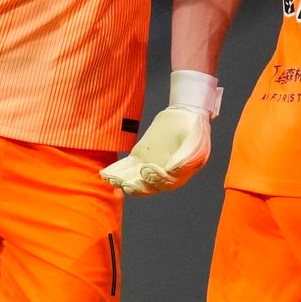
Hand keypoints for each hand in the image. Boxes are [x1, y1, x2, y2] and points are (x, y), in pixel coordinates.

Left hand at [101, 71, 220, 195]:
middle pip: (147, 187)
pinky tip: (105, 173)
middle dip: (135, 187)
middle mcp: (163, 175)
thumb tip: (170, 171)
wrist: (185, 113)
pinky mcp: (138, 157)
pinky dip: (115, 171)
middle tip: (126, 184)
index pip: (164, 183)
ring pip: (133, 179)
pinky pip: (125, 167)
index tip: (147, 168)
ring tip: (111, 179)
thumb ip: (184, 160)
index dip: (155, 179)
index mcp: (179, 175)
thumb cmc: (195, 129)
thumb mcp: (195, 144)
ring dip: (121, 181)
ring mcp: (149, 166)